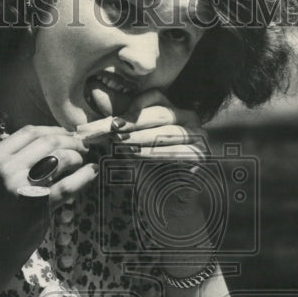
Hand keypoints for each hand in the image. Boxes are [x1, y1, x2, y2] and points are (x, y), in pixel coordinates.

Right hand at [0, 125, 96, 270]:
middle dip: (71, 141)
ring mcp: (21, 185)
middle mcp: (5, 168)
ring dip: (77, 157)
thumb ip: (18, 160)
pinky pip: (68, 184)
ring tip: (83, 162)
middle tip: (83, 148)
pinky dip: (84, 176)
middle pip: (47, 141)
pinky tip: (91, 173)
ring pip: (59, 157)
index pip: (29, 132)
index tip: (68, 135)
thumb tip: (55, 142)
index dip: (54, 130)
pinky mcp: (37, 204)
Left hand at [78, 90, 216, 263]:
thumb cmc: (144, 170)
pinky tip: (135, 155)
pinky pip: (176, 151)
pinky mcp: (201, 156)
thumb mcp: (127, 143)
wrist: (165, 203)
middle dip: (129, 123)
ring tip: (118, 142)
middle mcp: (190, 119)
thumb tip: (95, 93)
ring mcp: (199, 137)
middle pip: (159, 113)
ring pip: (167, 131)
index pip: (153, 97)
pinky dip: (154, 152)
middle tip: (105, 132)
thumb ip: (117, 124)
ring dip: (139, 136)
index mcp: (173, 110)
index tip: (104, 123)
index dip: (128, 108)